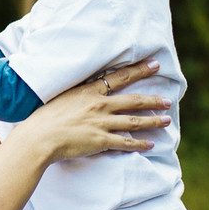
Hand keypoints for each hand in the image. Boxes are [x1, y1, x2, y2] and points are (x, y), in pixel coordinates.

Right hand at [15, 60, 170, 162]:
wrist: (39, 137)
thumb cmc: (44, 117)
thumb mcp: (62, 96)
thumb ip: (79, 93)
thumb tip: (87, 90)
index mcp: (89, 91)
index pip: (120, 77)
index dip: (139, 70)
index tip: (155, 65)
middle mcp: (99, 105)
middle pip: (133, 101)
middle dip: (153, 100)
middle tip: (169, 100)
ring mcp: (101, 123)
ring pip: (134, 121)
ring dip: (153, 121)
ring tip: (166, 120)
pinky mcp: (100, 141)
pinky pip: (125, 142)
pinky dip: (140, 144)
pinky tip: (151, 144)